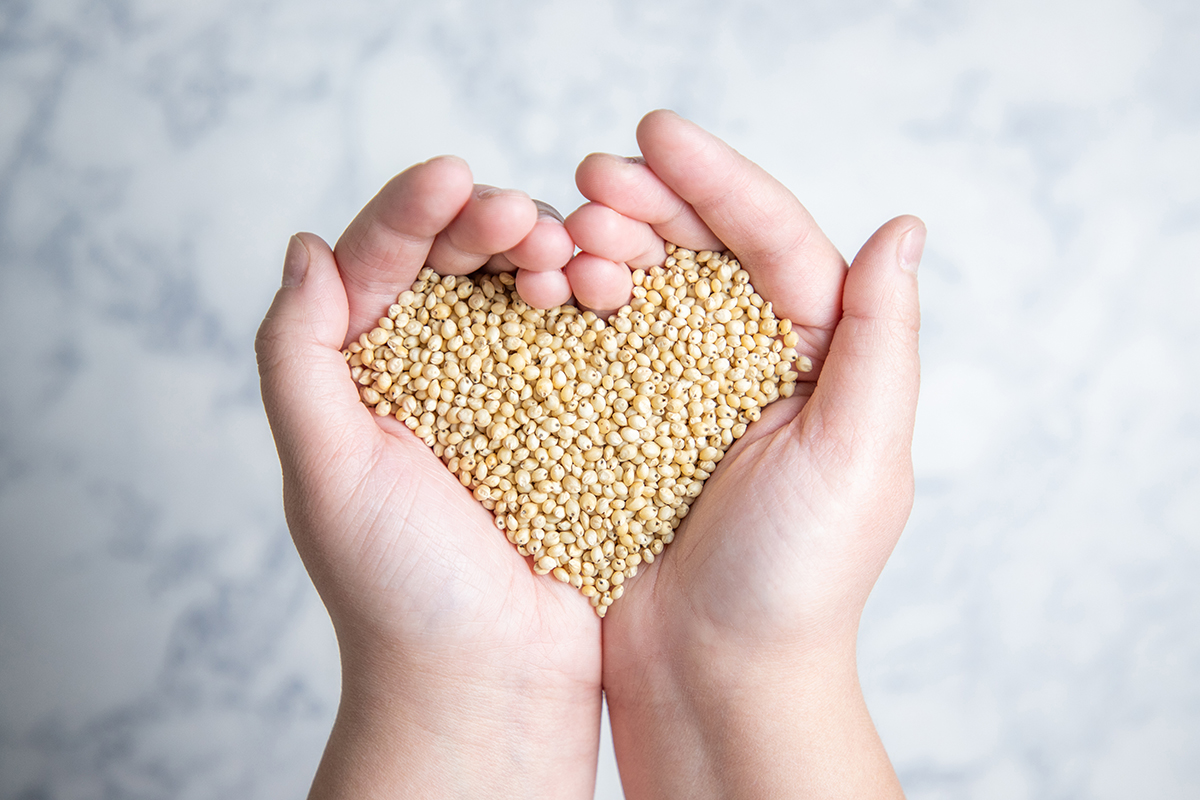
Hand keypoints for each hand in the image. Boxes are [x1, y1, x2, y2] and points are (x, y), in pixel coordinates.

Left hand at [256, 156, 600, 798]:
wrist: (489, 678)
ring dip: (544, 256)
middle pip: (457, 264)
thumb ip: (297, 356)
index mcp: (363, 374)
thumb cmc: (397, 587)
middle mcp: (431, 374)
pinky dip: (590, 305)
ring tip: (566, 254)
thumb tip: (303, 248)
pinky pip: (578, 340)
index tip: (452, 176)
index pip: (379, 265)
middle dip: (487, 224)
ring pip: (522, 291)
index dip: (411, 212)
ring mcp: (505, 394)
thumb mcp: (324, 468)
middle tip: (524, 219)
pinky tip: (606, 289)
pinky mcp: (567, 420)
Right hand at [567, 111, 921, 797]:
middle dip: (649, 201)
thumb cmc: (796, 580)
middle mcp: (749, 361)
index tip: (654, 134)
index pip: (773, 240)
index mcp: (816, 355)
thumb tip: (903, 228)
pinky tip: (538, 281)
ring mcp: (679, 390)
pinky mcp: (619, 423)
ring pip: (641, 287)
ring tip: (561, 224)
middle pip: (701, 250)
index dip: (717, 180)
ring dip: (603, 242)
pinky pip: (593, 344)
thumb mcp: (858, 454)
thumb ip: (880, 339)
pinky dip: (567, 305)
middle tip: (590, 176)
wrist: (712, 678)